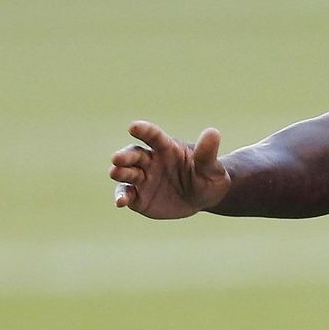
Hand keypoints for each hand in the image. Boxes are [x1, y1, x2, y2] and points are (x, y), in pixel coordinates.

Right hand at [111, 122, 228, 217]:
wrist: (202, 198)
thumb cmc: (207, 177)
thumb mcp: (212, 168)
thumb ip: (207, 153)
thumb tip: (213, 132)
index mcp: (167, 148)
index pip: (153, 136)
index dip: (144, 131)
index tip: (134, 127)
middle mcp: (150, 160)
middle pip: (134, 154)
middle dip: (125, 156)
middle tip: (117, 158)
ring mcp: (142, 178)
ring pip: (126, 173)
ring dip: (119, 172)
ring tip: (115, 172)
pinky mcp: (138, 196)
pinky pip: (127, 194)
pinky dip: (122, 196)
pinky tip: (120, 202)